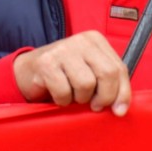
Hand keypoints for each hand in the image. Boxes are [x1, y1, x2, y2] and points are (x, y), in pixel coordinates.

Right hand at [12, 31, 131, 114]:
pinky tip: (57, 93)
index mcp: (96, 40)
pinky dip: (62, 100)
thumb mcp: (91, 73)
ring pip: (86, 84)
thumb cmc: (65, 75)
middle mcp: (81, 40)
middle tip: (93, 105)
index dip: (122, 93)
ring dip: (79, 98)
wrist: (29, 71)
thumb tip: (121, 110)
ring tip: (71, 93)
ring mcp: (63, 49)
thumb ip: (109, 85)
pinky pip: (64, 92)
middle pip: (107, 74)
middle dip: (104, 97)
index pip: (119, 68)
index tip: (119, 111)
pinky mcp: (46, 63)